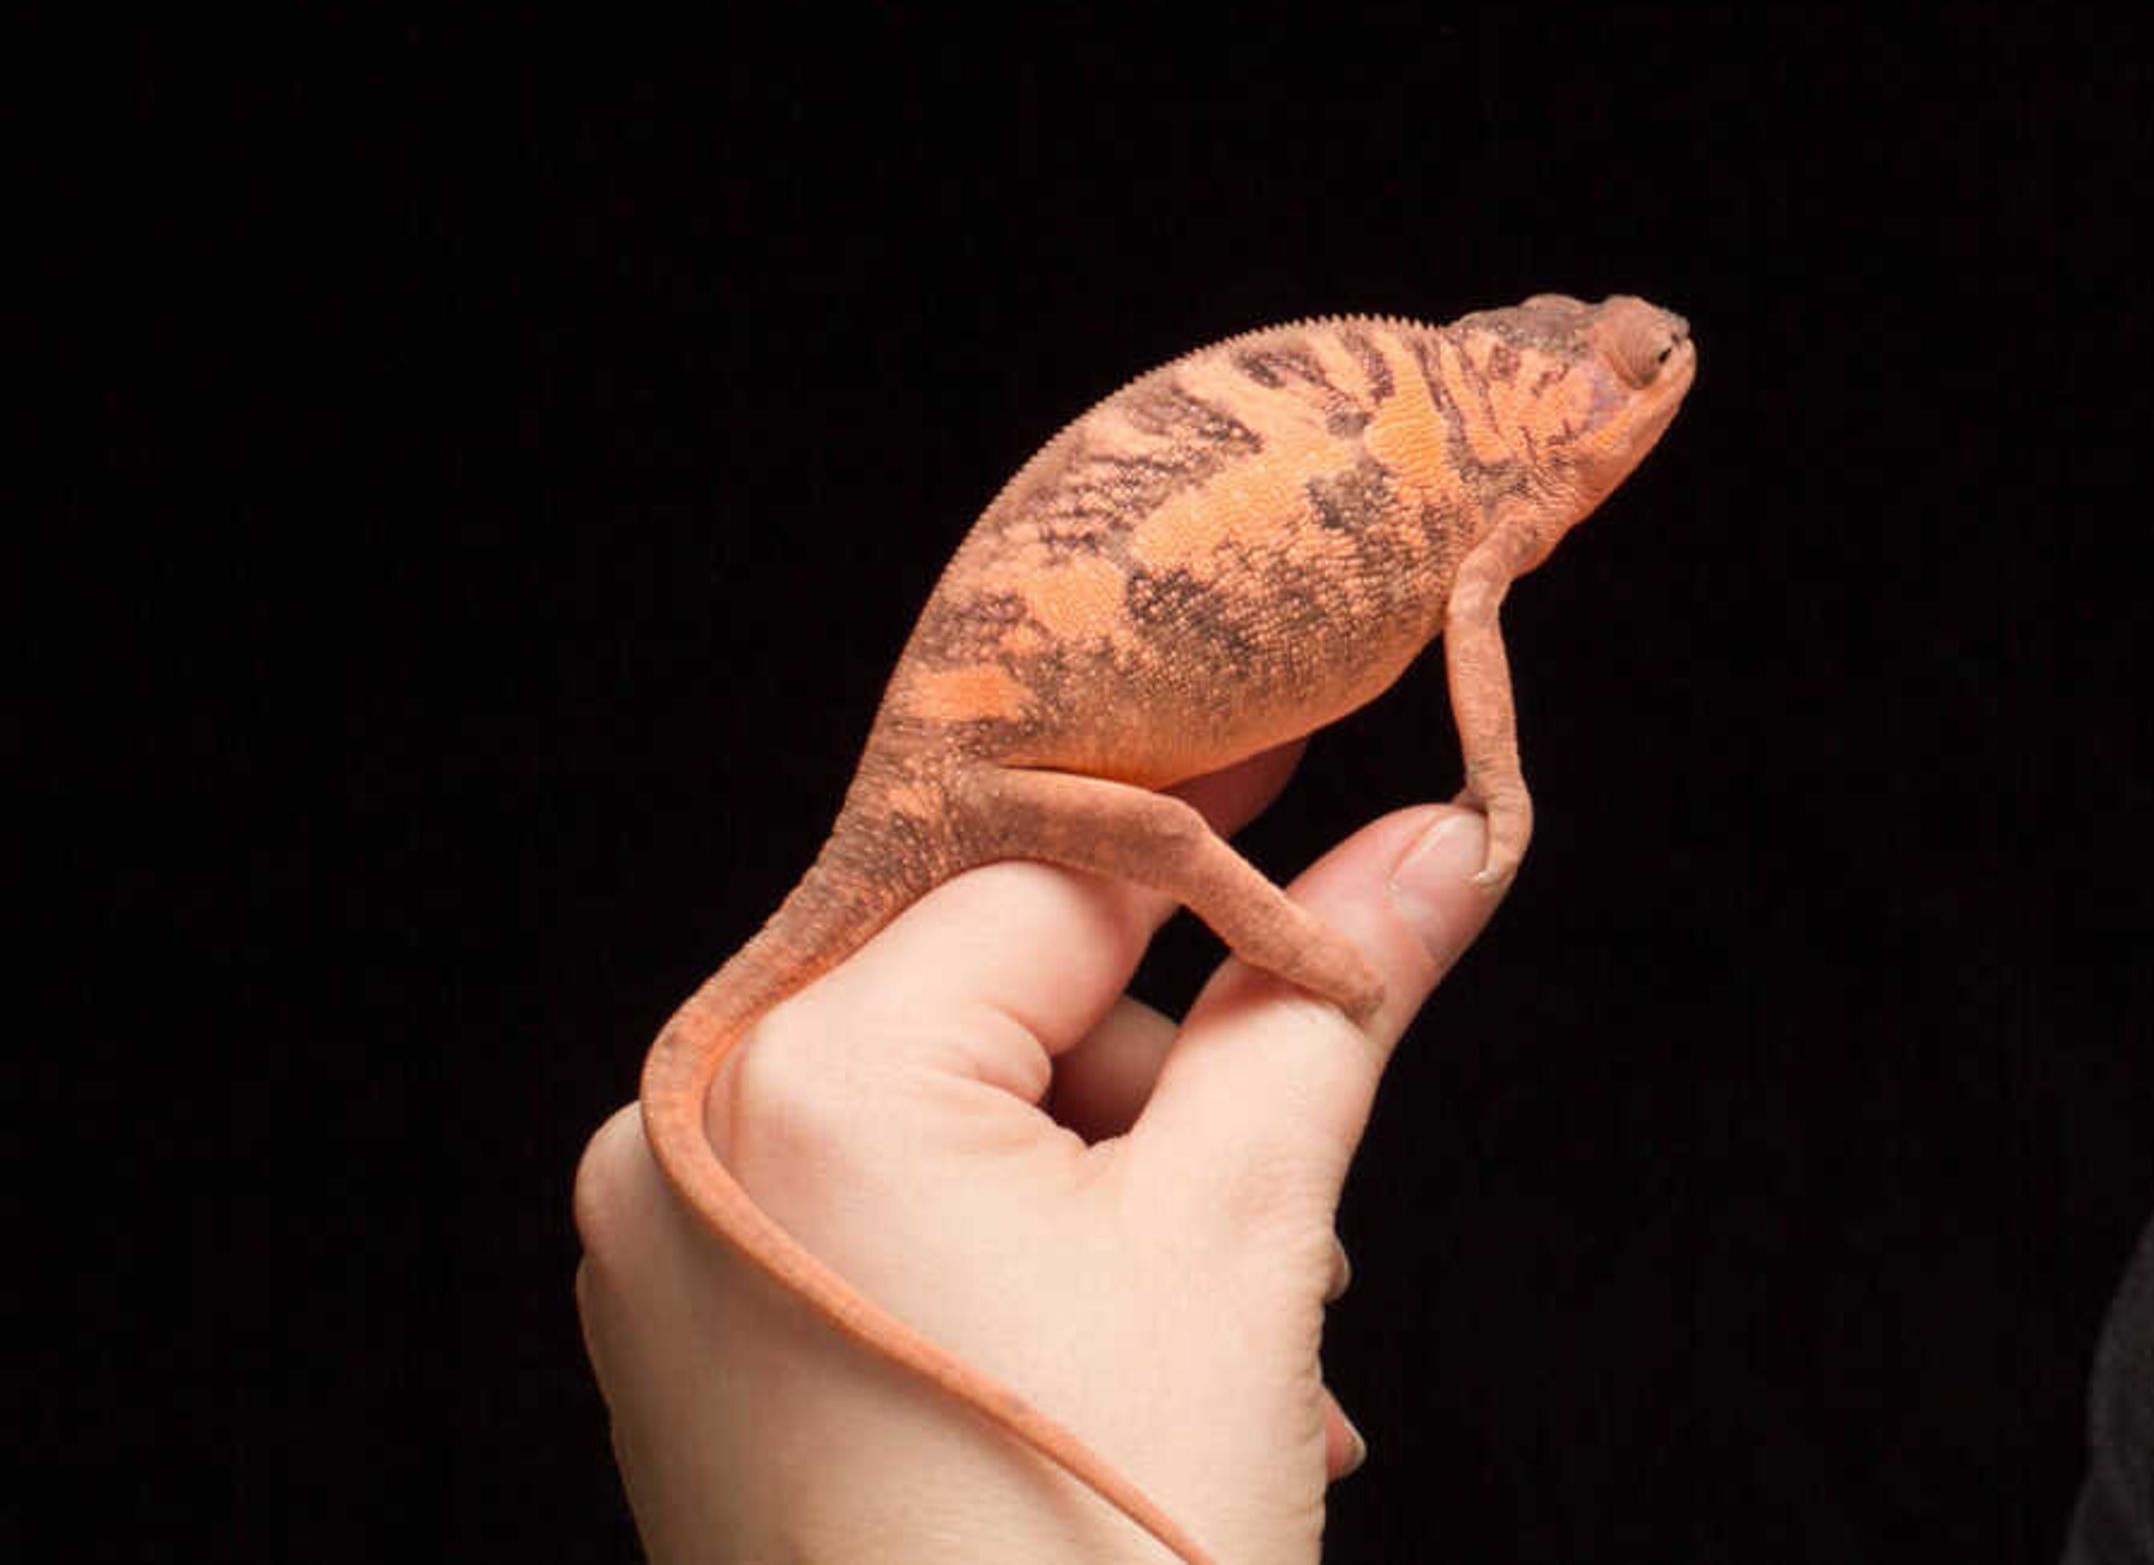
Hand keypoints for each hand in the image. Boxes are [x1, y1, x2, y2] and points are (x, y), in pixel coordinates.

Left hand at [573, 747, 1503, 1564]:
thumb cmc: (1106, 1553)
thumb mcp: (1246, 1233)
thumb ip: (1328, 997)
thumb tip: (1445, 833)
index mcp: (805, 1072)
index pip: (1057, 865)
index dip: (1213, 808)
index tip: (1324, 712)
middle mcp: (688, 1131)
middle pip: (997, 977)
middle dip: (1178, 1055)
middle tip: (1307, 1174)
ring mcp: (668, 1248)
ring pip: (957, 1097)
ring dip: (1126, 1171)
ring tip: (1245, 1335)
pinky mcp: (696, 1343)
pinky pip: (888, 1204)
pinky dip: (1033, 1242)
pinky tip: (1150, 1359)